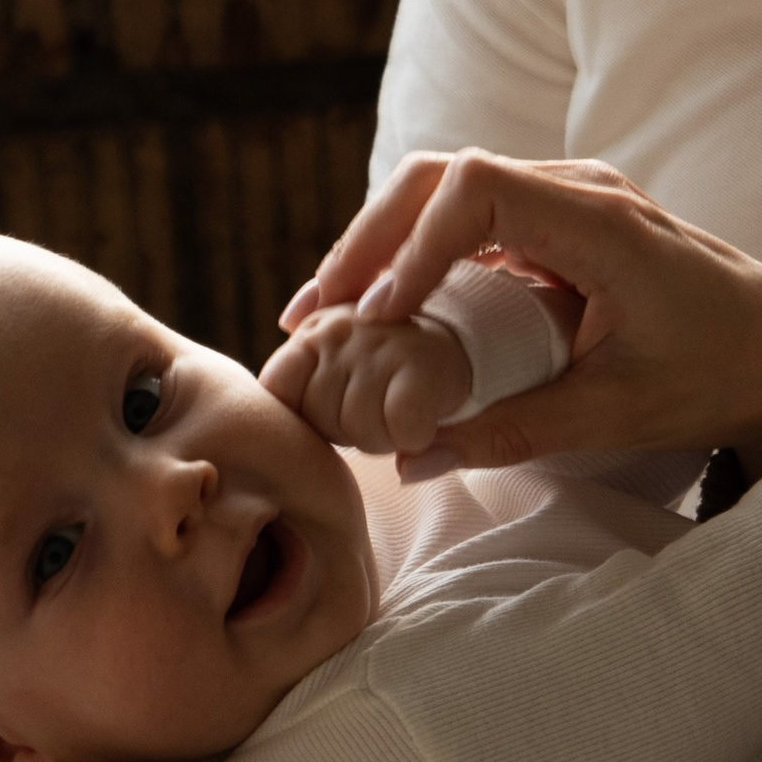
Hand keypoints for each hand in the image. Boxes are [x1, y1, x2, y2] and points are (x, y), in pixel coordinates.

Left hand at [260, 306, 473, 459]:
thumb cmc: (410, 374)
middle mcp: (346, 321)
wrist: (495, 347)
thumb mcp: (345, 368)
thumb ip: (303, 376)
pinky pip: (400, 432)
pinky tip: (433, 413)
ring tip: (410, 404)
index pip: (276, 389)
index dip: (312, 415)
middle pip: (316, 422)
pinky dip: (418, 439)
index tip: (345, 405)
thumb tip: (266, 390)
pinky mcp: (424, 364)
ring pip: (358, 433)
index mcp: (320, 323)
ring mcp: (384, 340)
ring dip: (387, 438)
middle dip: (350, 431)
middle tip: (386, 404)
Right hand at [279, 151, 761, 472]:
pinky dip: (419, 256)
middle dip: (369, 240)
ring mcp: (569, 200)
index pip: (475, 188)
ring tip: (327, 316)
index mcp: (600, 221)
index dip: (412, 245)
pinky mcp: (560, 223)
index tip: (378, 317)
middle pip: (442, 175)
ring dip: (384, 246)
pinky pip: (472, 220)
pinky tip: (380, 312)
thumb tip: (411, 458)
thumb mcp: (616, 413)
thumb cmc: (719, 375)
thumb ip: (513, 431)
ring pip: (448, 191)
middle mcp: (580, 191)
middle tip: (314, 316)